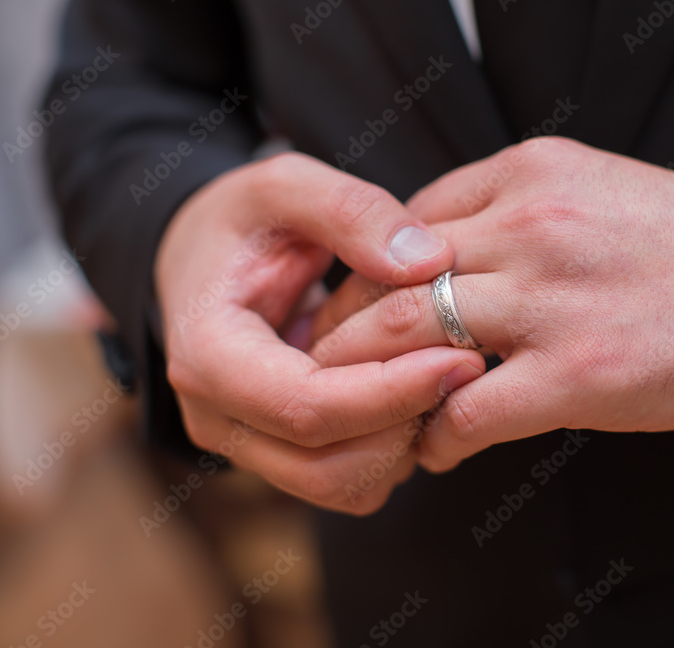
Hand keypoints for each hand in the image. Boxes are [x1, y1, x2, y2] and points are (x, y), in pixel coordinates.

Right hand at [154, 153, 484, 513]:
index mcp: (209, 355)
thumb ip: (349, 210)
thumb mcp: (283, 186)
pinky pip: (349, 482)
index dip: (390, 392)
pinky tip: (418, 392)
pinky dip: (393, 451)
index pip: (306, 407)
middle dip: (408, 424)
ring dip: (406, 443)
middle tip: (469, 367)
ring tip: (445, 375)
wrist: (204, 261)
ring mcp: (248, 445)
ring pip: (344, 486)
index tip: (460, 357)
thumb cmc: (241, 222)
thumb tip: (428, 261)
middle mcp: (219, 418)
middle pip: (328, 467)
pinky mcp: (281, 455)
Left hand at [310, 137, 673, 471]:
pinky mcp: (577, 373)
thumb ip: (511, 209)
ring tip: (365, 410)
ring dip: (372, 382)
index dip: (366, 275)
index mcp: (528, 173)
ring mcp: (550, 299)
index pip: (403, 222)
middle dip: (345, 328)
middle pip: (387, 276)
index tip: (354, 312)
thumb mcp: (592, 188)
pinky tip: (433, 447)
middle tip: (328, 365)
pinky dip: (433, 436)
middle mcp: (530, 224)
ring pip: (410, 336)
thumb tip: (434, 259)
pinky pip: (465, 410)